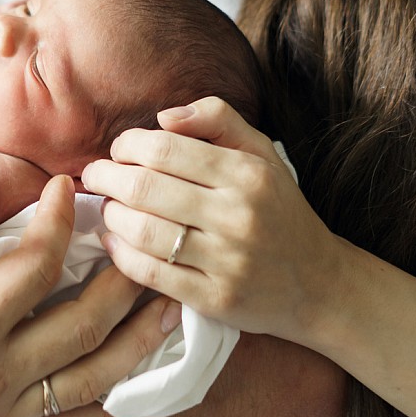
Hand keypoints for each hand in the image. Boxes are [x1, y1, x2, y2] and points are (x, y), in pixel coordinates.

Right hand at [0, 156, 176, 416]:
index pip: (36, 266)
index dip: (59, 218)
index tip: (69, 185)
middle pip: (86, 325)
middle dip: (124, 277)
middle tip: (140, 236)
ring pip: (94, 382)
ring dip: (138, 341)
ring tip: (168, 304)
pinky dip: (111, 401)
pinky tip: (130, 380)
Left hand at [80, 96, 344, 342]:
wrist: (320, 284)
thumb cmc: (277, 208)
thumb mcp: (260, 151)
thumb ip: (216, 118)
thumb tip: (164, 116)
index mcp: (246, 173)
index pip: (164, 149)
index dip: (127, 146)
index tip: (119, 150)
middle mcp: (238, 215)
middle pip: (144, 188)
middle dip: (106, 177)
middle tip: (96, 176)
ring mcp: (227, 261)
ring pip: (142, 231)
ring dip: (111, 215)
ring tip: (109, 207)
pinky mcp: (214, 300)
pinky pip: (149, 273)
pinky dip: (120, 254)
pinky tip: (115, 241)